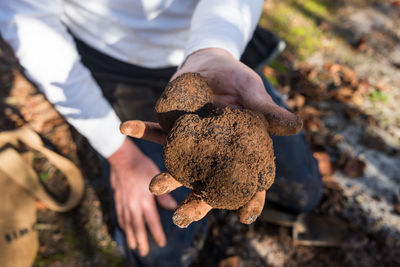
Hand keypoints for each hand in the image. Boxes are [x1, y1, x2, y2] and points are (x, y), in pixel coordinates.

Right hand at [107, 138, 177, 255]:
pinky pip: (119, 216)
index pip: (152, 222)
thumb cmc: (142, 166)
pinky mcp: (117, 199)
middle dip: (141, 241)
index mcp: (144, 201)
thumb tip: (173, 208)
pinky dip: (123, 225)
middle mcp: (133, 205)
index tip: (161, 243)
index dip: (157, 234)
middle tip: (144, 252)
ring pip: (127, 224)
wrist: (122, 158)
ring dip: (130, 236)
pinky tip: (125, 229)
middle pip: (137, 228)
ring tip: (133, 246)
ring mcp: (123, 203)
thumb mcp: (156, 179)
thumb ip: (164, 195)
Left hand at [119, 48, 302, 227]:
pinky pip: (156, 130)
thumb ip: (267, 111)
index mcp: (239, 150)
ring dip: (166, 177)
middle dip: (195, 204)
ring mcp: (190, 143)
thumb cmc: (239, 81)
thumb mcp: (253, 92)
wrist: (212, 64)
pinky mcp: (171, 126)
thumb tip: (295, 126)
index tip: (245, 217)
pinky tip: (127, 127)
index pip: (248, 181)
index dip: (249, 200)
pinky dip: (141, 129)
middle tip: (182, 218)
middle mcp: (213, 153)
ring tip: (154, 186)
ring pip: (179, 166)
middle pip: (207, 185)